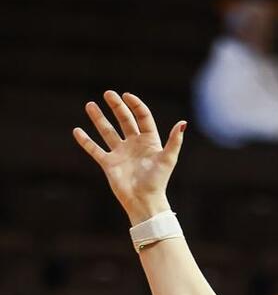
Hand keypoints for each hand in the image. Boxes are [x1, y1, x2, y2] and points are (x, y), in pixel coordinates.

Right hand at [73, 91, 184, 223]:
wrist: (144, 201)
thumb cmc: (158, 181)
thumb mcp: (168, 158)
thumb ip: (175, 140)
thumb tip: (183, 122)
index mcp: (150, 141)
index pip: (142, 117)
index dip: (135, 105)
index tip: (126, 95)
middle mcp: (135, 144)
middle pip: (125, 120)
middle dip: (116, 107)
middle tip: (108, 93)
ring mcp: (121, 153)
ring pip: (108, 131)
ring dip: (99, 118)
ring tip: (90, 104)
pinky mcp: (109, 164)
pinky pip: (95, 149)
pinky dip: (86, 141)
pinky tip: (77, 130)